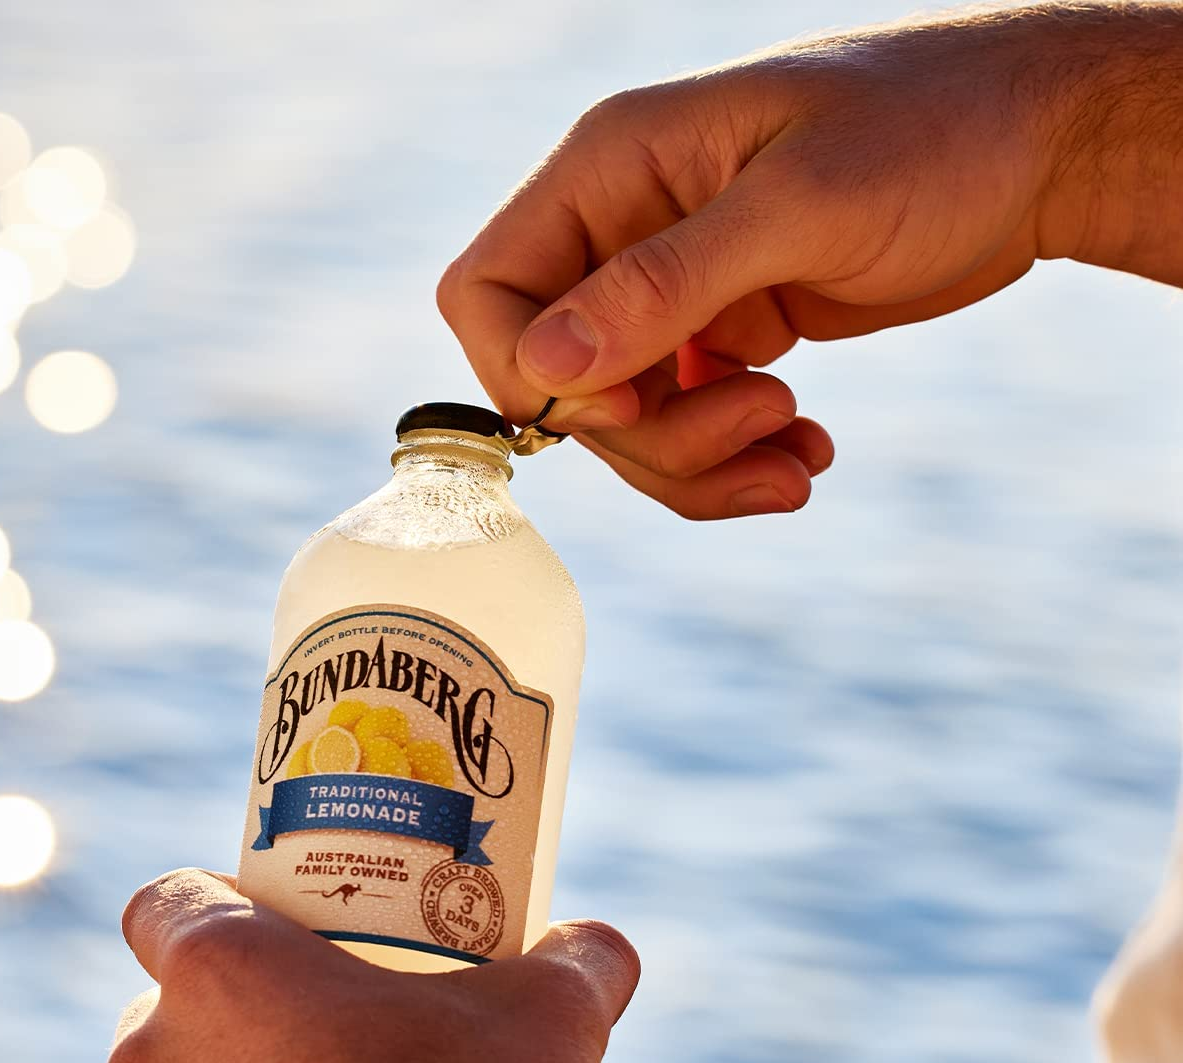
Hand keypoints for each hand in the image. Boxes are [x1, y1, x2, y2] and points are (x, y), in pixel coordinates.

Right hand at [439, 5, 1176, 519]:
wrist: (1042, 147)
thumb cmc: (935, 133)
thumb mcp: (800, 206)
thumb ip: (664, 285)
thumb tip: (548, 367)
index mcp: (613, 168)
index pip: (487, 294)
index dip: (533, 373)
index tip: (630, 400)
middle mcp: (624, 230)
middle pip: (561, 383)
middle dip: (653, 437)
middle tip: (761, 423)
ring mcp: (671, 290)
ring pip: (627, 424)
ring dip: (703, 463)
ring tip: (800, 451)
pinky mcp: (721, 334)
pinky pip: (688, 428)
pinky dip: (738, 459)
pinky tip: (808, 448)